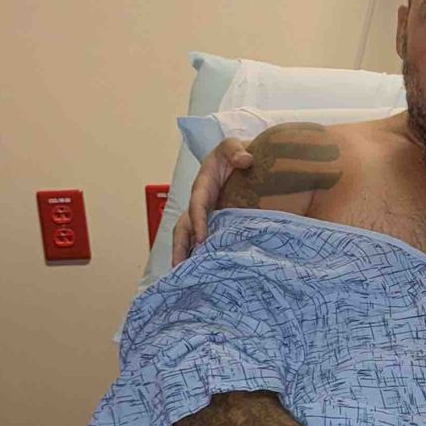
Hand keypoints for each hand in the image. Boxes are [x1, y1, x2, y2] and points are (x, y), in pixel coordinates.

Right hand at [170, 138, 253, 265]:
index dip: (198, 221)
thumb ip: (236, 150)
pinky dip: (200, 256)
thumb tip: (246, 160)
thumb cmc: (234, 153)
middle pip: (184, 227)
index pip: (197, 204)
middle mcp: (200, 203)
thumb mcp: (232, 146)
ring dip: (186, 257)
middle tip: (179, 268)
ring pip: (189, 238)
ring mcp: (206, 215)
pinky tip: (204, 274)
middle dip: (180, 247)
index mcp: (203, 185)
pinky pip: (204, 241)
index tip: (202, 238)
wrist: (240, 159)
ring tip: (185, 279)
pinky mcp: (214, 223)